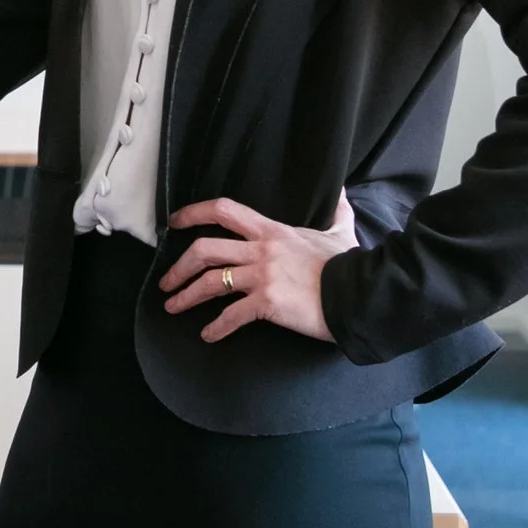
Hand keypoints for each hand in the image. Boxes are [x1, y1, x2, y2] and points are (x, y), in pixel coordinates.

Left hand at [155, 191, 359, 343]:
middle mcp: (261, 250)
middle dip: (178, 267)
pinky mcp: (267, 302)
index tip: (175, 223)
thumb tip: (343, 192)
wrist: (361, 295)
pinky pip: (232, 315)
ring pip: (210, 282)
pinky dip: (216, 328)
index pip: (224, 210)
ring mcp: (262, 276)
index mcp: (272, 231)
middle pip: (205, 250)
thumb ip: (337, 213)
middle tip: (166, 282)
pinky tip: (208, 335)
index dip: (194, 213)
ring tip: (173, 308)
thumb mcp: (341, 233)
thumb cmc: (349, 266)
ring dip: (186, 296)